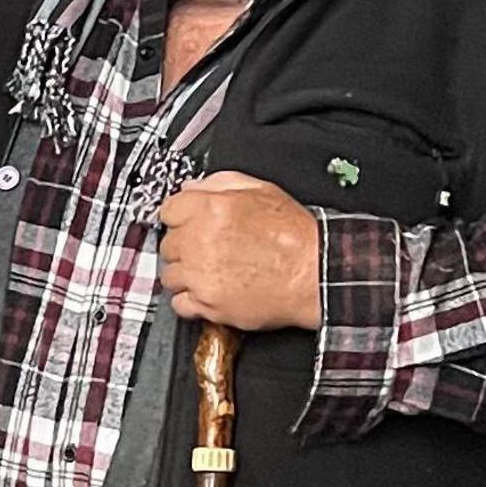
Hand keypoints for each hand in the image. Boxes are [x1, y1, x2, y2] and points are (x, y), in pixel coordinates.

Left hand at [158, 172, 320, 330]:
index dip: (181, 217)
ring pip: (170, 274)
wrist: (317, 274)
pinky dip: (191, 300)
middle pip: (168, 243)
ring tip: (212, 271)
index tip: (189, 224)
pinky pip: (179, 303)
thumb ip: (220, 183)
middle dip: (185, 246)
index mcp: (209, 208)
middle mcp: (199, 240)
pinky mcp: (207, 303)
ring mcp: (200, 274)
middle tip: (208, 249)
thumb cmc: (296, 236)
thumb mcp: (261, 190)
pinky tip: (209, 290)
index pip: (168, 210)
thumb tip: (193, 187)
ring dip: (186, 273)